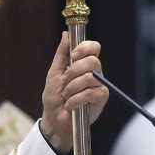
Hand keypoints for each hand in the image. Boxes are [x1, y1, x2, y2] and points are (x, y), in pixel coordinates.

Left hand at [39, 32, 107, 154]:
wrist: (54, 120)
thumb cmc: (54, 98)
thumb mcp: (54, 74)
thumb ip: (61, 54)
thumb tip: (66, 34)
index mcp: (84, 65)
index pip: (94, 47)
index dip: (85, 47)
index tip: (73, 55)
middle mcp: (94, 73)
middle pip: (93, 60)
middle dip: (74, 70)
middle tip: (65, 80)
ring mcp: (99, 86)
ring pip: (90, 77)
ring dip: (72, 87)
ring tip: (66, 96)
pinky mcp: (101, 100)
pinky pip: (91, 93)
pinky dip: (76, 99)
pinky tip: (70, 105)